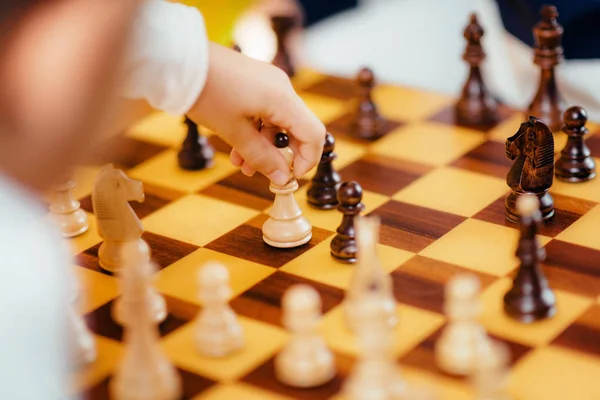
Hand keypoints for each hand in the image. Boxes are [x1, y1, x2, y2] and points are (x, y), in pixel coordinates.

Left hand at [186, 42, 324, 185]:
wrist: (181, 60)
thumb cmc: (206, 93)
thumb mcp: (234, 133)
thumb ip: (262, 158)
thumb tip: (283, 178)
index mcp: (283, 99)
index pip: (314, 135)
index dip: (307, 161)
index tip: (290, 177)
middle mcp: (282, 88)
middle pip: (297, 130)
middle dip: (281, 156)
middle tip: (261, 174)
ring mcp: (269, 83)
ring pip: (278, 123)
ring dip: (264, 147)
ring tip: (241, 164)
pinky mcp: (256, 82)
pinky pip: (266, 112)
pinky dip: (256, 131)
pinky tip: (237, 147)